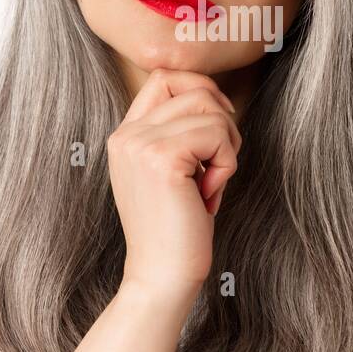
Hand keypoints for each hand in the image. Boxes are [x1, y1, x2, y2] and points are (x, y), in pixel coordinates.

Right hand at [107, 69, 241, 297]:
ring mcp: (140, 144)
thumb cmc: (177, 227)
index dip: (201, 92)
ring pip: (211, 110)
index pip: (164, 77)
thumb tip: (215, 95)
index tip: (216, 131)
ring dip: (227, 147)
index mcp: (125, 135)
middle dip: (223, 124)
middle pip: (195, 89)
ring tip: (210, 183)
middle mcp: (127, 134)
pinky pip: (218, 135)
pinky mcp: (162, 158)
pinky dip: (227, 164)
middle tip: (217, 166)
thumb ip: (178, 131)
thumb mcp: (172, 170)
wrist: (162, 274)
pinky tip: (208, 194)